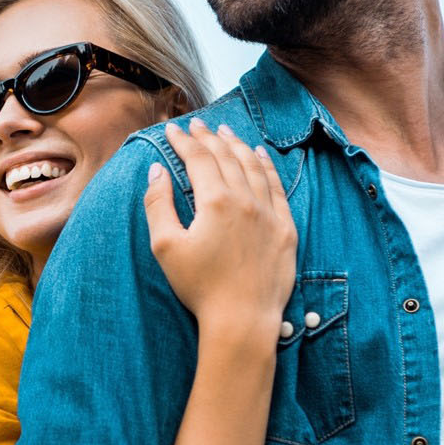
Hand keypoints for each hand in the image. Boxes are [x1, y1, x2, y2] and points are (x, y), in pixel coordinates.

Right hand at [145, 118, 295, 342]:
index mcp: (216, 202)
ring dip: (238, 145)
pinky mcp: (286, 228)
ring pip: (254, 166)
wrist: (242, 319)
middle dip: (209, 138)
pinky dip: (267, 166)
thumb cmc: (200, 287)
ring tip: (226, 132)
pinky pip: (277, 187)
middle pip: (227, 157)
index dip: (184, 141)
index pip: (199, 159)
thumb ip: (158, 204)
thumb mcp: (166, 247)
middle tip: (197, 125)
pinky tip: (260, 156)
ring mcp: (270, 213)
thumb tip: (157, 171)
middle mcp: (246, 200)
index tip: (173, 130)